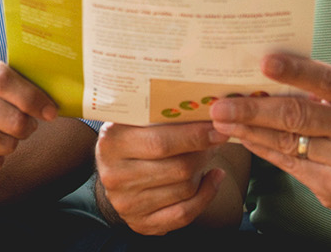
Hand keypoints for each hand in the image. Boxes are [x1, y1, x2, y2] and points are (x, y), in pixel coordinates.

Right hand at [94, 121, 236, 234]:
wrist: (114, 174)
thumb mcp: (134, 122)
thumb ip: (159, 115)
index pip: (160, 142)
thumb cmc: (132, 140)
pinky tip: (212, 179)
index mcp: (111, 143)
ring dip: (203, 171)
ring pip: (184, 189)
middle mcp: (114, 175)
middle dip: (204, 153)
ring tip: (207, 155)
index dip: (195, 136)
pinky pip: (185, 214)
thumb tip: (206, 106)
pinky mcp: (141, 223)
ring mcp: (127, 202)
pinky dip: (206, 195)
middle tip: (217, 139)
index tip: (219, 128)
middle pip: (178, 168)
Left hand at [208, 53, 330, 222]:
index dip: (295, 71)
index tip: (264, 61)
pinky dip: (262, 149)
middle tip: (220, 104)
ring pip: (286, 143)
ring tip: (221, 119)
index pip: (327, 81)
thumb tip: (265, 71)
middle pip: (297, 116)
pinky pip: (287, 164)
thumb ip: (322, 88)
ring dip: (248, 130)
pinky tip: (243, 137)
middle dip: (253, 110)